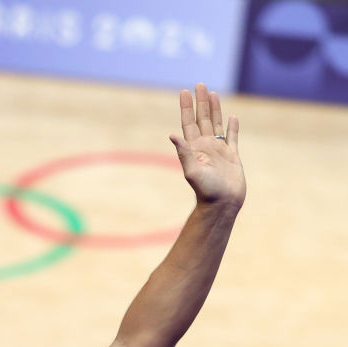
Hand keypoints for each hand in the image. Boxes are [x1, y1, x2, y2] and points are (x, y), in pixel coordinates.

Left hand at [170, 83, 245, 208]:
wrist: (223, 204)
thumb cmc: (206, 190)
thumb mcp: (192, 171)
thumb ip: (184, 153)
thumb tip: (172, 135)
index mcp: (194, 148)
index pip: (189, 122)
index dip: (186, 107)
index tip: (184, 91)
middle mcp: (205, 146)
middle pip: (202, 118)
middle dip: (200, 102)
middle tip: (199, 84)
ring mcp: (218, 150)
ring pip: (217, 124)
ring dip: (215, 109)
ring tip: (212, 94)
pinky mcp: (232, 156)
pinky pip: (232, 137)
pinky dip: (232, 127)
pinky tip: (232, 117)